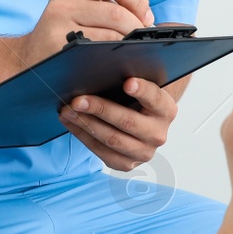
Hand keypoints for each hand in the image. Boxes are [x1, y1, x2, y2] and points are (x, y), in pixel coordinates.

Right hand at [18, 0, 152, 66]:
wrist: (28, 58)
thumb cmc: (64, 34)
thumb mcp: (82, 9)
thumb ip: (113, 2)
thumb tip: (144, 7)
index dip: (137, 0)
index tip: (145, 17)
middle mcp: (64, 1)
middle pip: (117, 12)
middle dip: (137, 28)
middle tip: (142, 40)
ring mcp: (58, 24)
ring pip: (111, 34)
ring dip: (128, 45)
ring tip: (131, 51)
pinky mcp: (58, 46)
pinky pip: (99, 51)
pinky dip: (114, 56)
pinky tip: (115, 60)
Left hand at [60, 76, 177, 171]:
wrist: (141, 123)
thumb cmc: (135, 100)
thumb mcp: (138, 87)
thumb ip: (128, 80)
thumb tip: (100, 69)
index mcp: (166, 110)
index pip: (154, 97)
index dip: (141, 90)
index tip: (127, 82)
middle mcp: (158, 134)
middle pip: (127, 121)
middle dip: (99, 109)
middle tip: (78, 100)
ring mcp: (144, 152)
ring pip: (111, 139)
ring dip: (85, 124)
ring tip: (67, 111)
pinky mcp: (127, 164)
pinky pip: (101, 152)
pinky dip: (82, 136)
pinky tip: (71, 123)